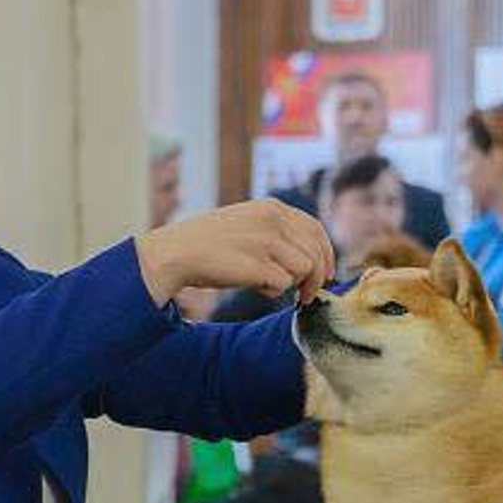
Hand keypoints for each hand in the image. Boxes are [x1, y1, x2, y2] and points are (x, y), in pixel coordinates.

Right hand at [136, 199, 333, 307]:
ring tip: (269, 285)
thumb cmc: (210, 244)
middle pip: (316, 253)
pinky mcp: (258, 264)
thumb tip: (311, 260)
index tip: (327, 273)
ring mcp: (266, 241)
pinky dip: (273, 291)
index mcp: (272, 207)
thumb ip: (278, 234)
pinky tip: (255, 286)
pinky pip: (284, 285)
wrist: (176, 253)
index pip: (315, 229)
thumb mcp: (248, 224)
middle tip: (306, 295)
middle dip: (316, 278)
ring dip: (293, 284)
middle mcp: (273, 220)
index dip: (326, 254)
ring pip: (305, 269)